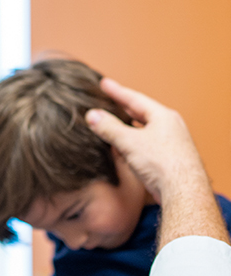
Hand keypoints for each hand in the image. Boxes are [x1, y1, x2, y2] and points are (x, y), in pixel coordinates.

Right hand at [85, 78, 201, 203]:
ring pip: (144, 129)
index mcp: (163, 116)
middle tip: (108, 101)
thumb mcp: (129, 142)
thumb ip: (109, 128)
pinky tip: (124, 149)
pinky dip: (132, 142)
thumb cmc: (162, 164)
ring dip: (127, 127)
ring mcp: (171, 142)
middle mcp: (170, 126)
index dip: (117, 91)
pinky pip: (146, 144)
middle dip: (122, 108)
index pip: (135, 99)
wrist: (183, 191)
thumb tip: (92, 115)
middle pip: (141, 113)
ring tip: (113, 124)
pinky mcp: (169, 158)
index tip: (104, 84)